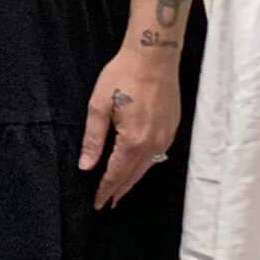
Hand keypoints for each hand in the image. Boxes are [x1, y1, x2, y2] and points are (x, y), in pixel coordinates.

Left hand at [80, 45, 180, 209]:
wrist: (155, 55)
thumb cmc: (122, 75)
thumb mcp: (99, 105)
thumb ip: (93, 139)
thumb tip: (86, 166)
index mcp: (134, 140)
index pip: (117, 174)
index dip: (106, 190)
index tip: (97, 204)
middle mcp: (154, 143)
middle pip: (134, 175)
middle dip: (119, 190)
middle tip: (108, 203)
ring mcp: (167, 136)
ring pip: (148, 166)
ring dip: (133, 179)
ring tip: (120, 190)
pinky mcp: (173, 127)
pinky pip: (157, 154)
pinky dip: (145, 164)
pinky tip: (137, 166)